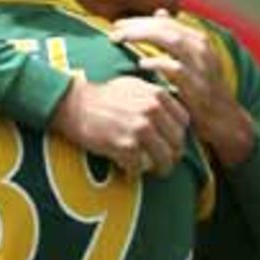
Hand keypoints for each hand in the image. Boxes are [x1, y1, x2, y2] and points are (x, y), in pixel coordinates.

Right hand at [51, 75, 187, 177]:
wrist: (75, 105)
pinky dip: (134, 173)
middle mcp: (152, 111)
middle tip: (165, 163)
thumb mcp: (135, 86)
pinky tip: (129, 173)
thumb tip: (173, 111)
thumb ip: (156, 96)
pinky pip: (139, 168)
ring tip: (154, 172)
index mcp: (157, 95)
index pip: (184, 121)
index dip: (179, 135)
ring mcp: (140, 129)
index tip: (171, 142)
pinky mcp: (125, 146)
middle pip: (177, 142)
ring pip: (164, 158)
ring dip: (160, 169)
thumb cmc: (104, 96)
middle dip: (173, 156)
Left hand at [111, 10, 255, 165]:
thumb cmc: (202, 89)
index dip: (140, 20)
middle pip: (166, 26)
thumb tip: (160, 13)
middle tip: (113, 31)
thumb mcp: (192, 59)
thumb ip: (176, 37)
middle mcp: (202, 48)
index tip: (118, 24)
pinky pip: (176, 68)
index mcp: (199, 39)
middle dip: (137, 26)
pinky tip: (141, 63)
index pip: (166, 21)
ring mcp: (201, 67)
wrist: (223, 119)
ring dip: (143, 37)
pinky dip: (158, 62)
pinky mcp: (198, 86)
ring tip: (121, 40)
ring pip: (171, 40)